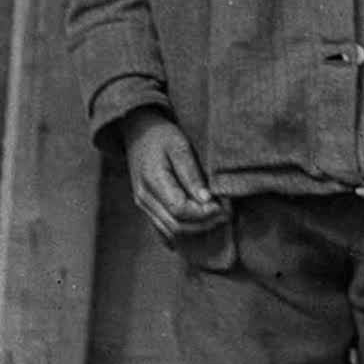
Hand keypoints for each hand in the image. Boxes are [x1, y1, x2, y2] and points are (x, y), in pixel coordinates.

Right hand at [121, 109, 228, 242]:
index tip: (223, 206)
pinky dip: (181, 232)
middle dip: (204, 224)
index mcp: (153, 182)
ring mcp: (143, 204)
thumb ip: (191, 174)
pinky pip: (162, 229)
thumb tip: (206, 200)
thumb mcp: (179, 146)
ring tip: (216, 218)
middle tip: (226, 215)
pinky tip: (197, 228)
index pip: (180, 210)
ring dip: (195, 229)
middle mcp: (145, 198)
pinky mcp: (146, 206)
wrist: (138, 131)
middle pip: (176, 225)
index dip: (203, 213)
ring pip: (170, 231)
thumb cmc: (161, 135)